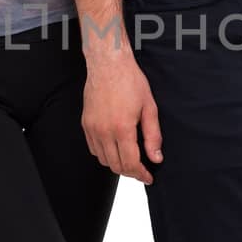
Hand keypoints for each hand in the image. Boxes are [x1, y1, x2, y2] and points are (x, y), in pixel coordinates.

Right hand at [81, 45, 162, 183]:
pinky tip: (115, 148)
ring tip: (129, 159)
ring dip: (117, 164)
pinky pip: (93, 149)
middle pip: (116, 166)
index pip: (130, 163)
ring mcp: (93, 128)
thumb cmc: (130, 81)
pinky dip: (104, 154)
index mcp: (122, 128)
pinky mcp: (85, 124)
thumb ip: (153, 136)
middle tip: (142, 170)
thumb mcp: (149, 107)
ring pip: (103, 160)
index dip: (141, 174)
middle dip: (130, 172)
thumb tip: (156, 157)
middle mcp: (104, 131)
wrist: (108, 64)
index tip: (148, 177)